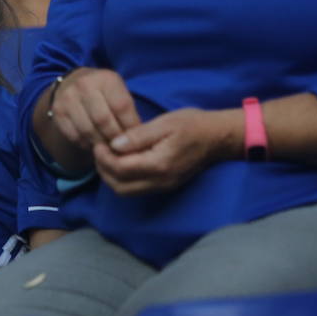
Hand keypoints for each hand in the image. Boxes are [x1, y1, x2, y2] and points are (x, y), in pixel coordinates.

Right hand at [46, 67, 142, 155]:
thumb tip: (139, 139)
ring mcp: (68, 98)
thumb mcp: (118, 93)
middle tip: (121, 148)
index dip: (130, 127)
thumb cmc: (103, 93)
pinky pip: (74, 136)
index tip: (134, 139)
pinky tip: (93, 144)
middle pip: (103, 121)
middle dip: (115, 139)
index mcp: (106, 79)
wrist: (70, 84)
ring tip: (108, 149)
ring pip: (88, 131)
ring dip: (101, 144)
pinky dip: (86, 144)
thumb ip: (128, 112)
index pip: (121, 107)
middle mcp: (85, 85)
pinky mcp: (58, 112)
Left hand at [92, 107, 238, 195]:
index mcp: (159, 164)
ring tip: (107, 155)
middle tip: (99, 150)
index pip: (120, 169)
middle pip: (119, 187)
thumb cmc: (192, 125)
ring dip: (111, 176)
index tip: (99, 142)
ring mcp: (163, 186)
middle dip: (103, 170)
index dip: (103, 158)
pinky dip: (123, 179)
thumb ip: (138, 136)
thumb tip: (114, 144)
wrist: (217, 137)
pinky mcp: (164, 185)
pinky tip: (121, 161)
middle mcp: (160, 181)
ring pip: (126, 191)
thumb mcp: (164, 123)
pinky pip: (136, 189)